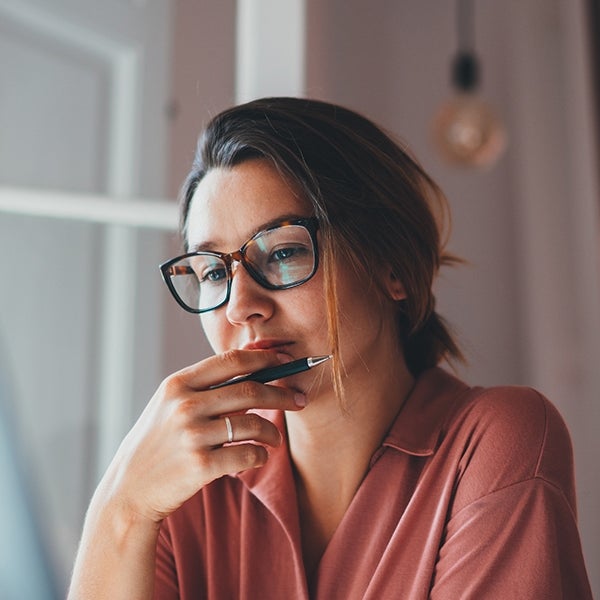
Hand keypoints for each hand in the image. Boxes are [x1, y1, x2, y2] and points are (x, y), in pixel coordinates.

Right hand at [99, 350, 304, 523]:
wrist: (129, 488)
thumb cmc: (157, 442)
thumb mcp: (170, 405)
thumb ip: (205, 388)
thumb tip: (255, 374)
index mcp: (178, 384)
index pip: (231, 360)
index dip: (264, 359)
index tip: (286, 362)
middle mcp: (184, 405)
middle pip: (250, 390)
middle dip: (282, 394)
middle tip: (299, 400)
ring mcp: (192, 435)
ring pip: (253, 424)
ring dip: (273, 432)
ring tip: (275, 438)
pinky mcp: (199, 466)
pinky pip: (247, 455)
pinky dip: (260, 456)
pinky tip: (258, 457)